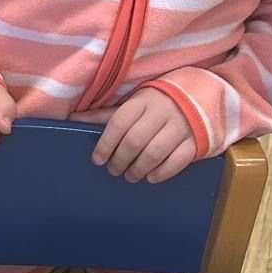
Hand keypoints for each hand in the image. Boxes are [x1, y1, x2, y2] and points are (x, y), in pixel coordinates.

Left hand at [78, 90, 198, 182]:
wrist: (200, 95)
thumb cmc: (156, 103)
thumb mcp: (132, 104)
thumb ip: (104, 115)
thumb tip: (71, 118)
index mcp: (143, 100)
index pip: (119, 123)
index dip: (105, 144)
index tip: (98, 159)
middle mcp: (163, 111)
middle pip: (135, 140)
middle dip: (120, 160)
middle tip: (114, 170)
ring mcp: (182, 125)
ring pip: (155, 152)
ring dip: (138, 169)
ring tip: (131, 175)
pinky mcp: (196, 140)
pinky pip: (178, 160)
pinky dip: (162, 172)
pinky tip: (151, 177)